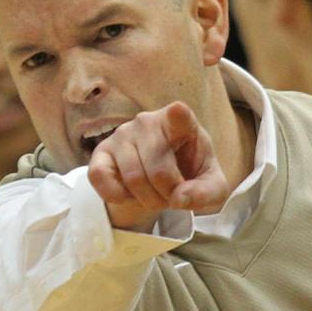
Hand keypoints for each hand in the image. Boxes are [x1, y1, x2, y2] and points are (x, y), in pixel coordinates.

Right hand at [87, 101, 231, 230]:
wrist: (161, 179)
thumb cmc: (190, 174)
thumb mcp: (211, 186)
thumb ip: (207, 193)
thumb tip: (180, 198)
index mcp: (181, 123)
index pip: (178, 115)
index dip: (177, 115)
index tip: (177, 111)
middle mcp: (148, 121)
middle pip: (158, 169)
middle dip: (168, 194)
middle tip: (172, 197)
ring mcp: (122, 134)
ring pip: (133, 178)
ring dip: (147, 200)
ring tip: (155, 197)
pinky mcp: (101, 152)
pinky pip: (100, 178)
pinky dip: (117, 196)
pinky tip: (128, 194)